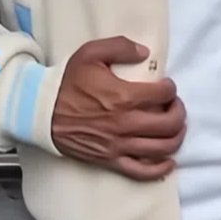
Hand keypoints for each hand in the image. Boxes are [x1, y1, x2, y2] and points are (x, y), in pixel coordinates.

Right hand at [51, 37, 185, 180]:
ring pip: (161, 149)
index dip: (171, 88)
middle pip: (169, 124)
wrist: (42, 112)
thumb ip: (121, 47)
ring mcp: (119, 145)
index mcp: (124, 97)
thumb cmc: (67, 82)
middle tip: (174, 106)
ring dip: (176, 138)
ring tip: (174, 128)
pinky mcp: (110, 160)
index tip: (167, 86)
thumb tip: (144, 52)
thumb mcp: (91, 53)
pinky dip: (160, 170)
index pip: (163, 94)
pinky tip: (168, 162)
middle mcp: (126, 123)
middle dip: (178, 113)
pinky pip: (142, 171)